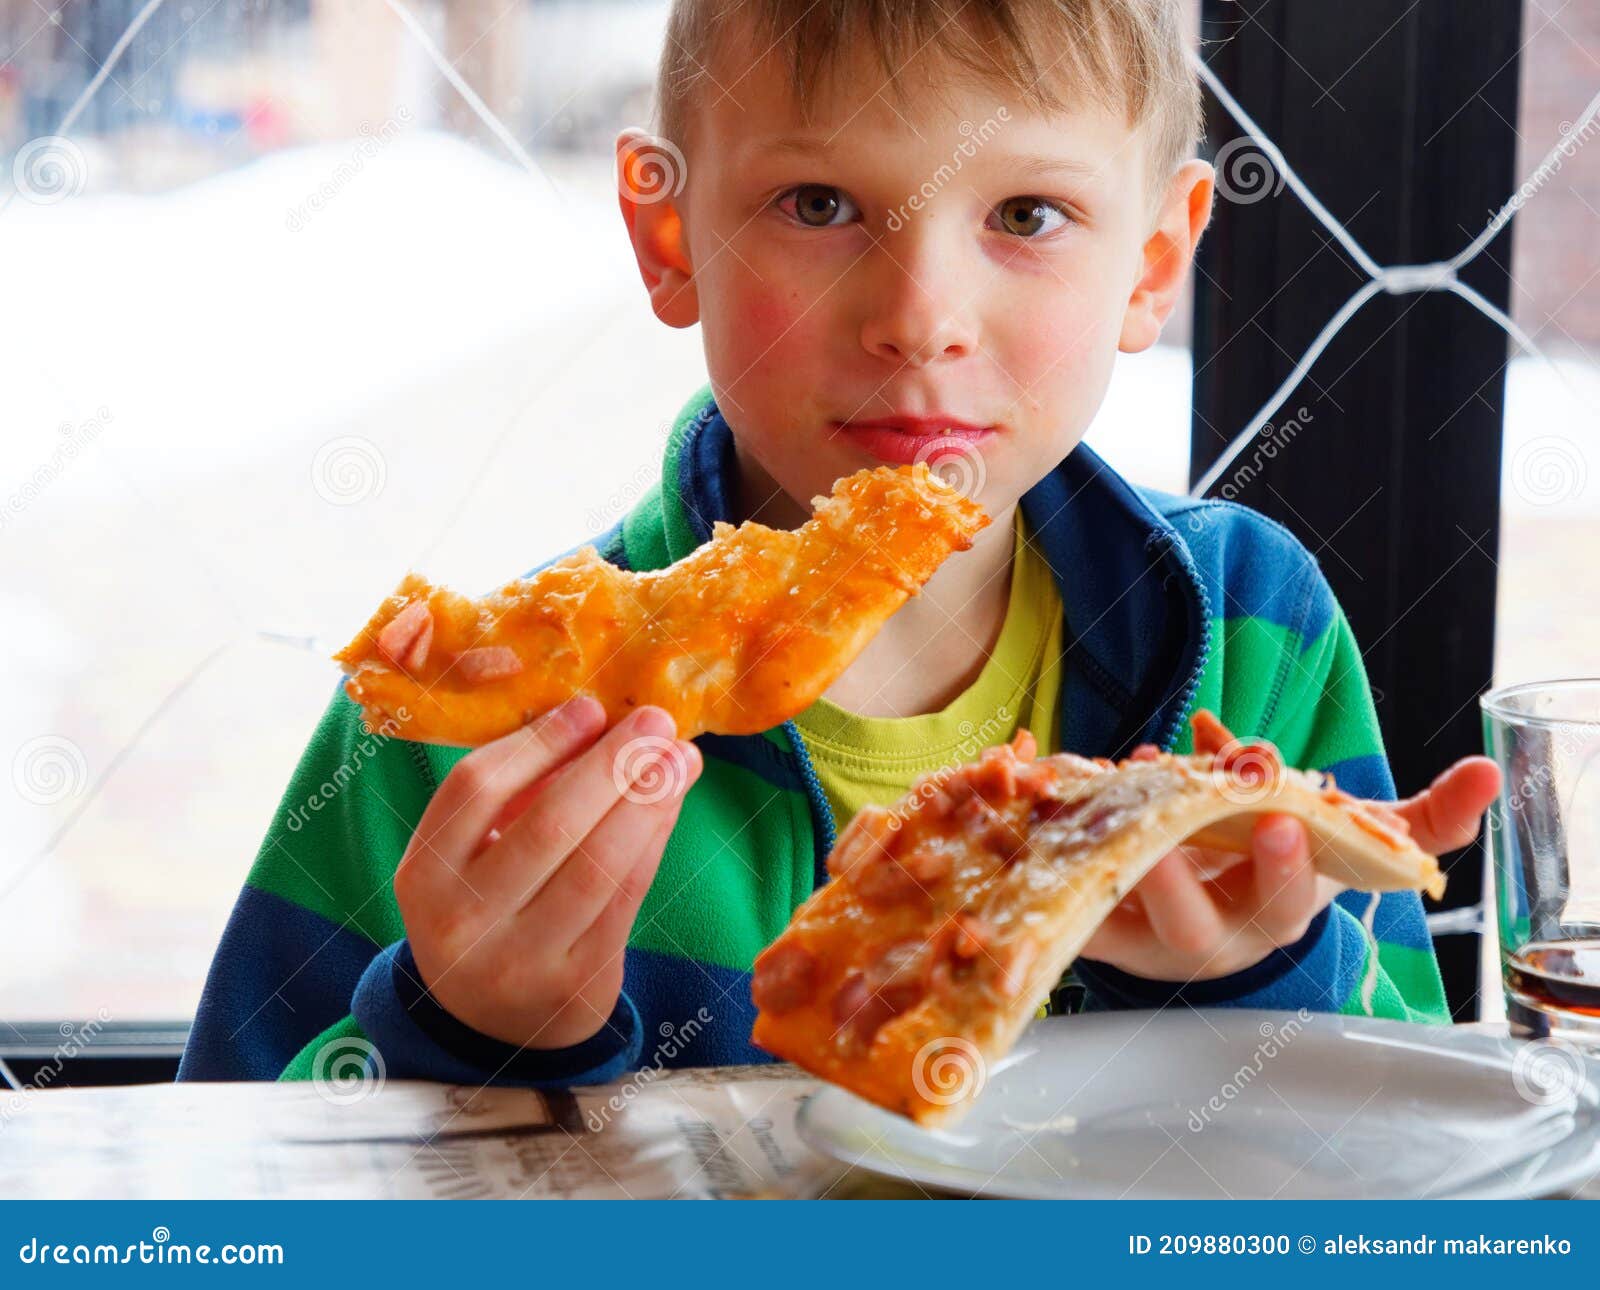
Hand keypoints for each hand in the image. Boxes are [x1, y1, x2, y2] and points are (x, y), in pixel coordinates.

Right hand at [395, 697, 701, 1048]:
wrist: (491, 1023)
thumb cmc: (485, 907)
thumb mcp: (470, 856)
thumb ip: (518, 794)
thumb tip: (602, 722)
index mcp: (422, 872)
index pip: (477, 788)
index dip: (540, 742)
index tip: (591, 707)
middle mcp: (463, 921)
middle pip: (548, 825)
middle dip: (611, 764)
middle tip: (656, 721)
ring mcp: (519, 961)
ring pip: (597, 865)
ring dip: (648, 801)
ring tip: (680, 758)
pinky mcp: (574, 985)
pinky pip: (625, 899)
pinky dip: (653, 843)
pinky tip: (670, 804)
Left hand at [1079, 734, 1501, 981]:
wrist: (1215, 893)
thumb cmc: (1283, 861)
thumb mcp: (1352, 840)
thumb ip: (1424, 818)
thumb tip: (1489, 772)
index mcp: (1272, 913)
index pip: (1283, 901)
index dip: (1283, 866)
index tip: (1280, 818)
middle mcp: (1207, 935)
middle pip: (1193, 928)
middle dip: (1182, 881)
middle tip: (1163, 825)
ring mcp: (1143, 936)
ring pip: (1115, 919)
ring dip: (1098, 866)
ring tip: (1088, 807)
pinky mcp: (1091, 923)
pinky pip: (1061, 901)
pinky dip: (1047, 858)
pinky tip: (1035, 806)